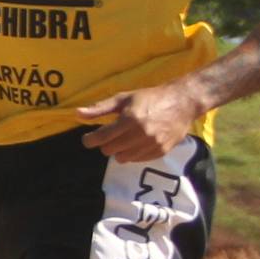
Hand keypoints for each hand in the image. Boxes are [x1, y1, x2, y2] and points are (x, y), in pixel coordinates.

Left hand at [75, 81, 200, 161]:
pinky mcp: (160, 152)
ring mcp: (151, 145)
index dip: (90, 140)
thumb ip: (100, 108)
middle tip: (110, 135)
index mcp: (129, 119)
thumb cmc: (150, 98)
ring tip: (123, 138)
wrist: (182, 103)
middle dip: (105, 143)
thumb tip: (77, 114)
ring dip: (118, 150)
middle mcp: (140, 134)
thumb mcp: (123, 98)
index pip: (101, 138)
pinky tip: (135, 143)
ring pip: (122, 158)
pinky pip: (136, 160)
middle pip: (109, 150)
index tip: (88, 138)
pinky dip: (132, 154)